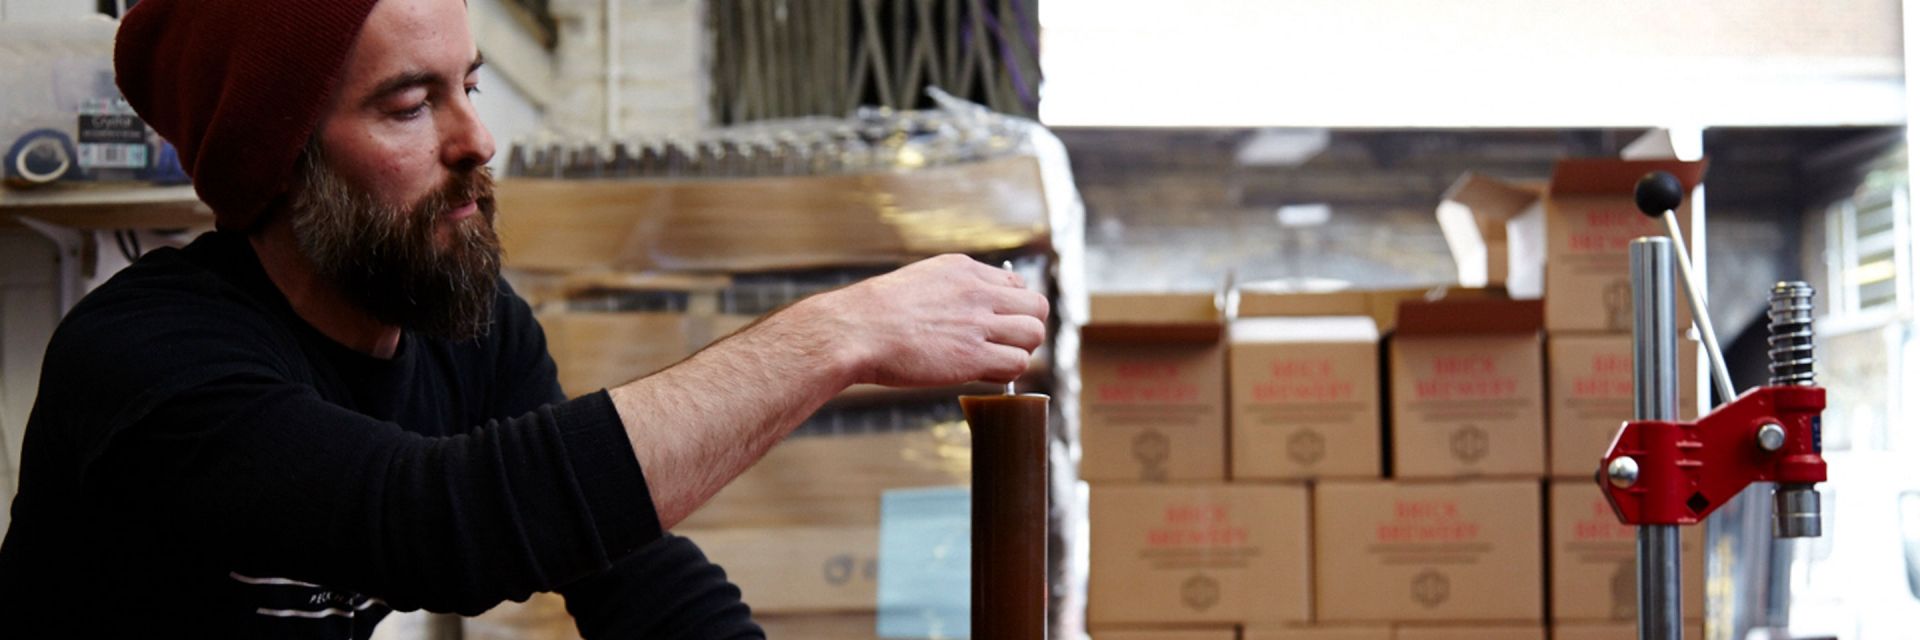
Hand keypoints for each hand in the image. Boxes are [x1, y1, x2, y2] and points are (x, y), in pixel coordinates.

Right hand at [790, 254, 1049, 387]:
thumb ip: (950, 292)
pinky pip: (1017, 363)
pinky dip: (1007, 373)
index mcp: (963, 269)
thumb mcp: (918, 283)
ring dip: (1020, 351)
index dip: (1010, 308)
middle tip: (1002, 345)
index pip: (1016, 283)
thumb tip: (967, 316)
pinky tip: (985, 375)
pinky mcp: (973, 355)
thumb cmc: (873, 315)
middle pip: (1036, 306)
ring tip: (994, 361)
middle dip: (1025, 327)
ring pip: (1034, 334)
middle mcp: (977, 290)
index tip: (995, 325)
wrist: (853, 330)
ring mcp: (978, 322)